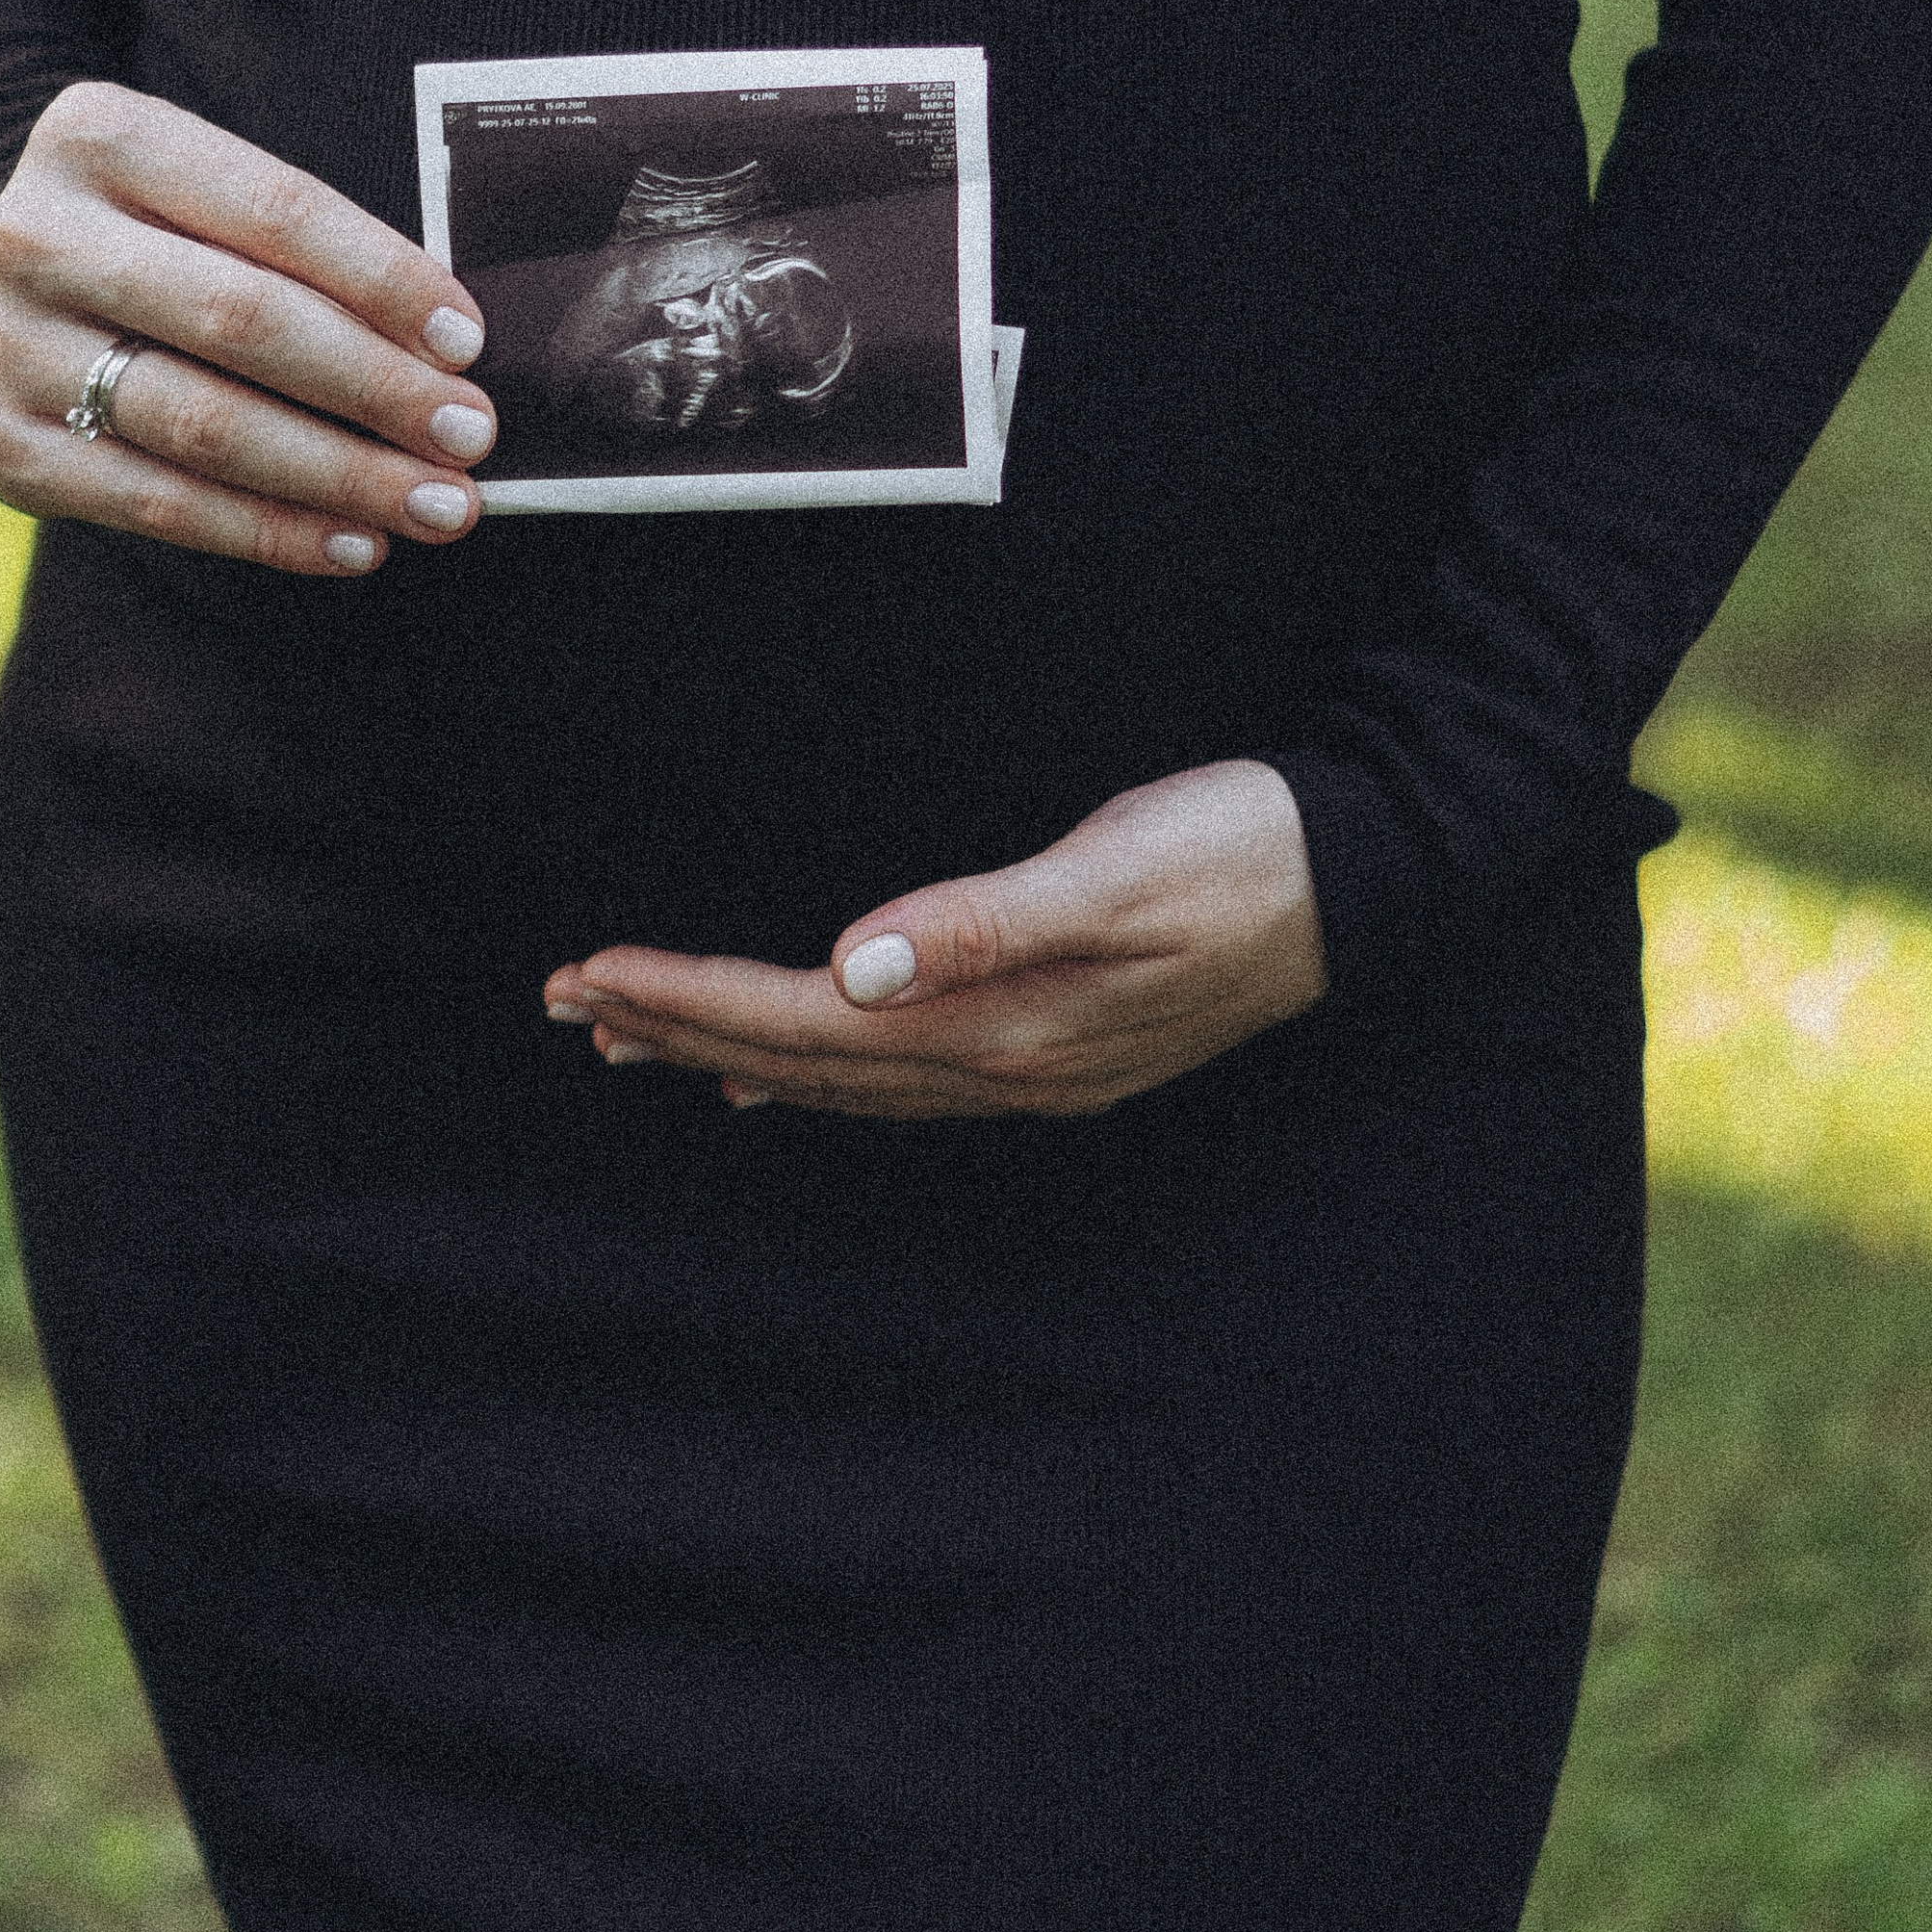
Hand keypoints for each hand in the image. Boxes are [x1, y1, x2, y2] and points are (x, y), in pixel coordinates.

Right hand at [0, 82, 495, 572]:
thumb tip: (449, 356)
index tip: (468, 342)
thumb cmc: (171, 228)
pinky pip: (160, 505)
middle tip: (469, 436)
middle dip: (374, 388)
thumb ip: (312, 248)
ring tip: (436, 503)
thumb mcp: (217, 190)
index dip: (382, 281)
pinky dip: (271, 532)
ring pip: (204, 426)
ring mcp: (8, 345)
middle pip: (240, 322)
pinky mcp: (5, 444)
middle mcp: (35, 235)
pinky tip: (354, 545)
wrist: (25, 272)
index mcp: (102, 135)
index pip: (274, 212)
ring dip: (339, 476)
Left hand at [544, 759, 1325, 1116]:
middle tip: (569, 1002)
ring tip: (635, 1038)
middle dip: (678, 1027)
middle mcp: (1005, 1065)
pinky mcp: (1055, 1044)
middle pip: (805, 1060)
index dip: (690, 998)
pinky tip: (783, 1066)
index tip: (591, 973)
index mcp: (1004, 1022)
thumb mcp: (1116, 868)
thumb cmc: (1240, 851)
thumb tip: (854, 967)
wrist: (1362, 876)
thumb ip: (984, 921)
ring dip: (733, 1053)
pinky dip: (822, 1072)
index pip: (805, 1021)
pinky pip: (902, 1080)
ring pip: (845, 1079)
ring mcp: (1032, 1067)